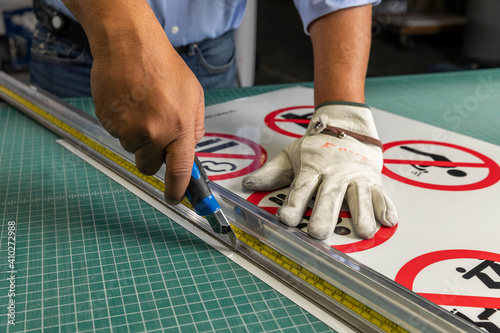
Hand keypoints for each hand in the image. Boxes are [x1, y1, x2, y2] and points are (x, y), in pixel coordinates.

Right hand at [88, 13, 204, 204]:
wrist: (129, 45)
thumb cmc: (165, 66)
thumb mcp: (195, 95)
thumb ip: (195, 126)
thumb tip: (191, 148)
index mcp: (179, 128)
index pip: (179, 172)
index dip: (177, 191)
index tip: (175, 198)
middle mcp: (153, 133)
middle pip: (149, 166)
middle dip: (153, 157)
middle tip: (156, 134)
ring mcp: (127, 129)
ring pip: (132, 149)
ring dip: (138, 137)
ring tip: (143, 107)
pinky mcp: (108, 122)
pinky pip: (118, 134)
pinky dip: (124, 124)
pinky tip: (129, 103)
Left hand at [242, 102, 396, 239]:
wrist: (346, 123)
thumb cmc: (316, 144)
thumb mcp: (291, 154)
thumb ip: (271, 172)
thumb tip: (248, 184)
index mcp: (312, 168)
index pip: (301, 187)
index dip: (294, 203)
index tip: (286, 218)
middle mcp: (334, 173)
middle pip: (328, 195)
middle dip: (324, 215)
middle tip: (319, 233)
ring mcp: (355, 176)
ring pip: (358, 196)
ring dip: (361, 214)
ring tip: (363, 232)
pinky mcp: (372, 178)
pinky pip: (380, 193)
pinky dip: (385, 206)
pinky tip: (388, 221)